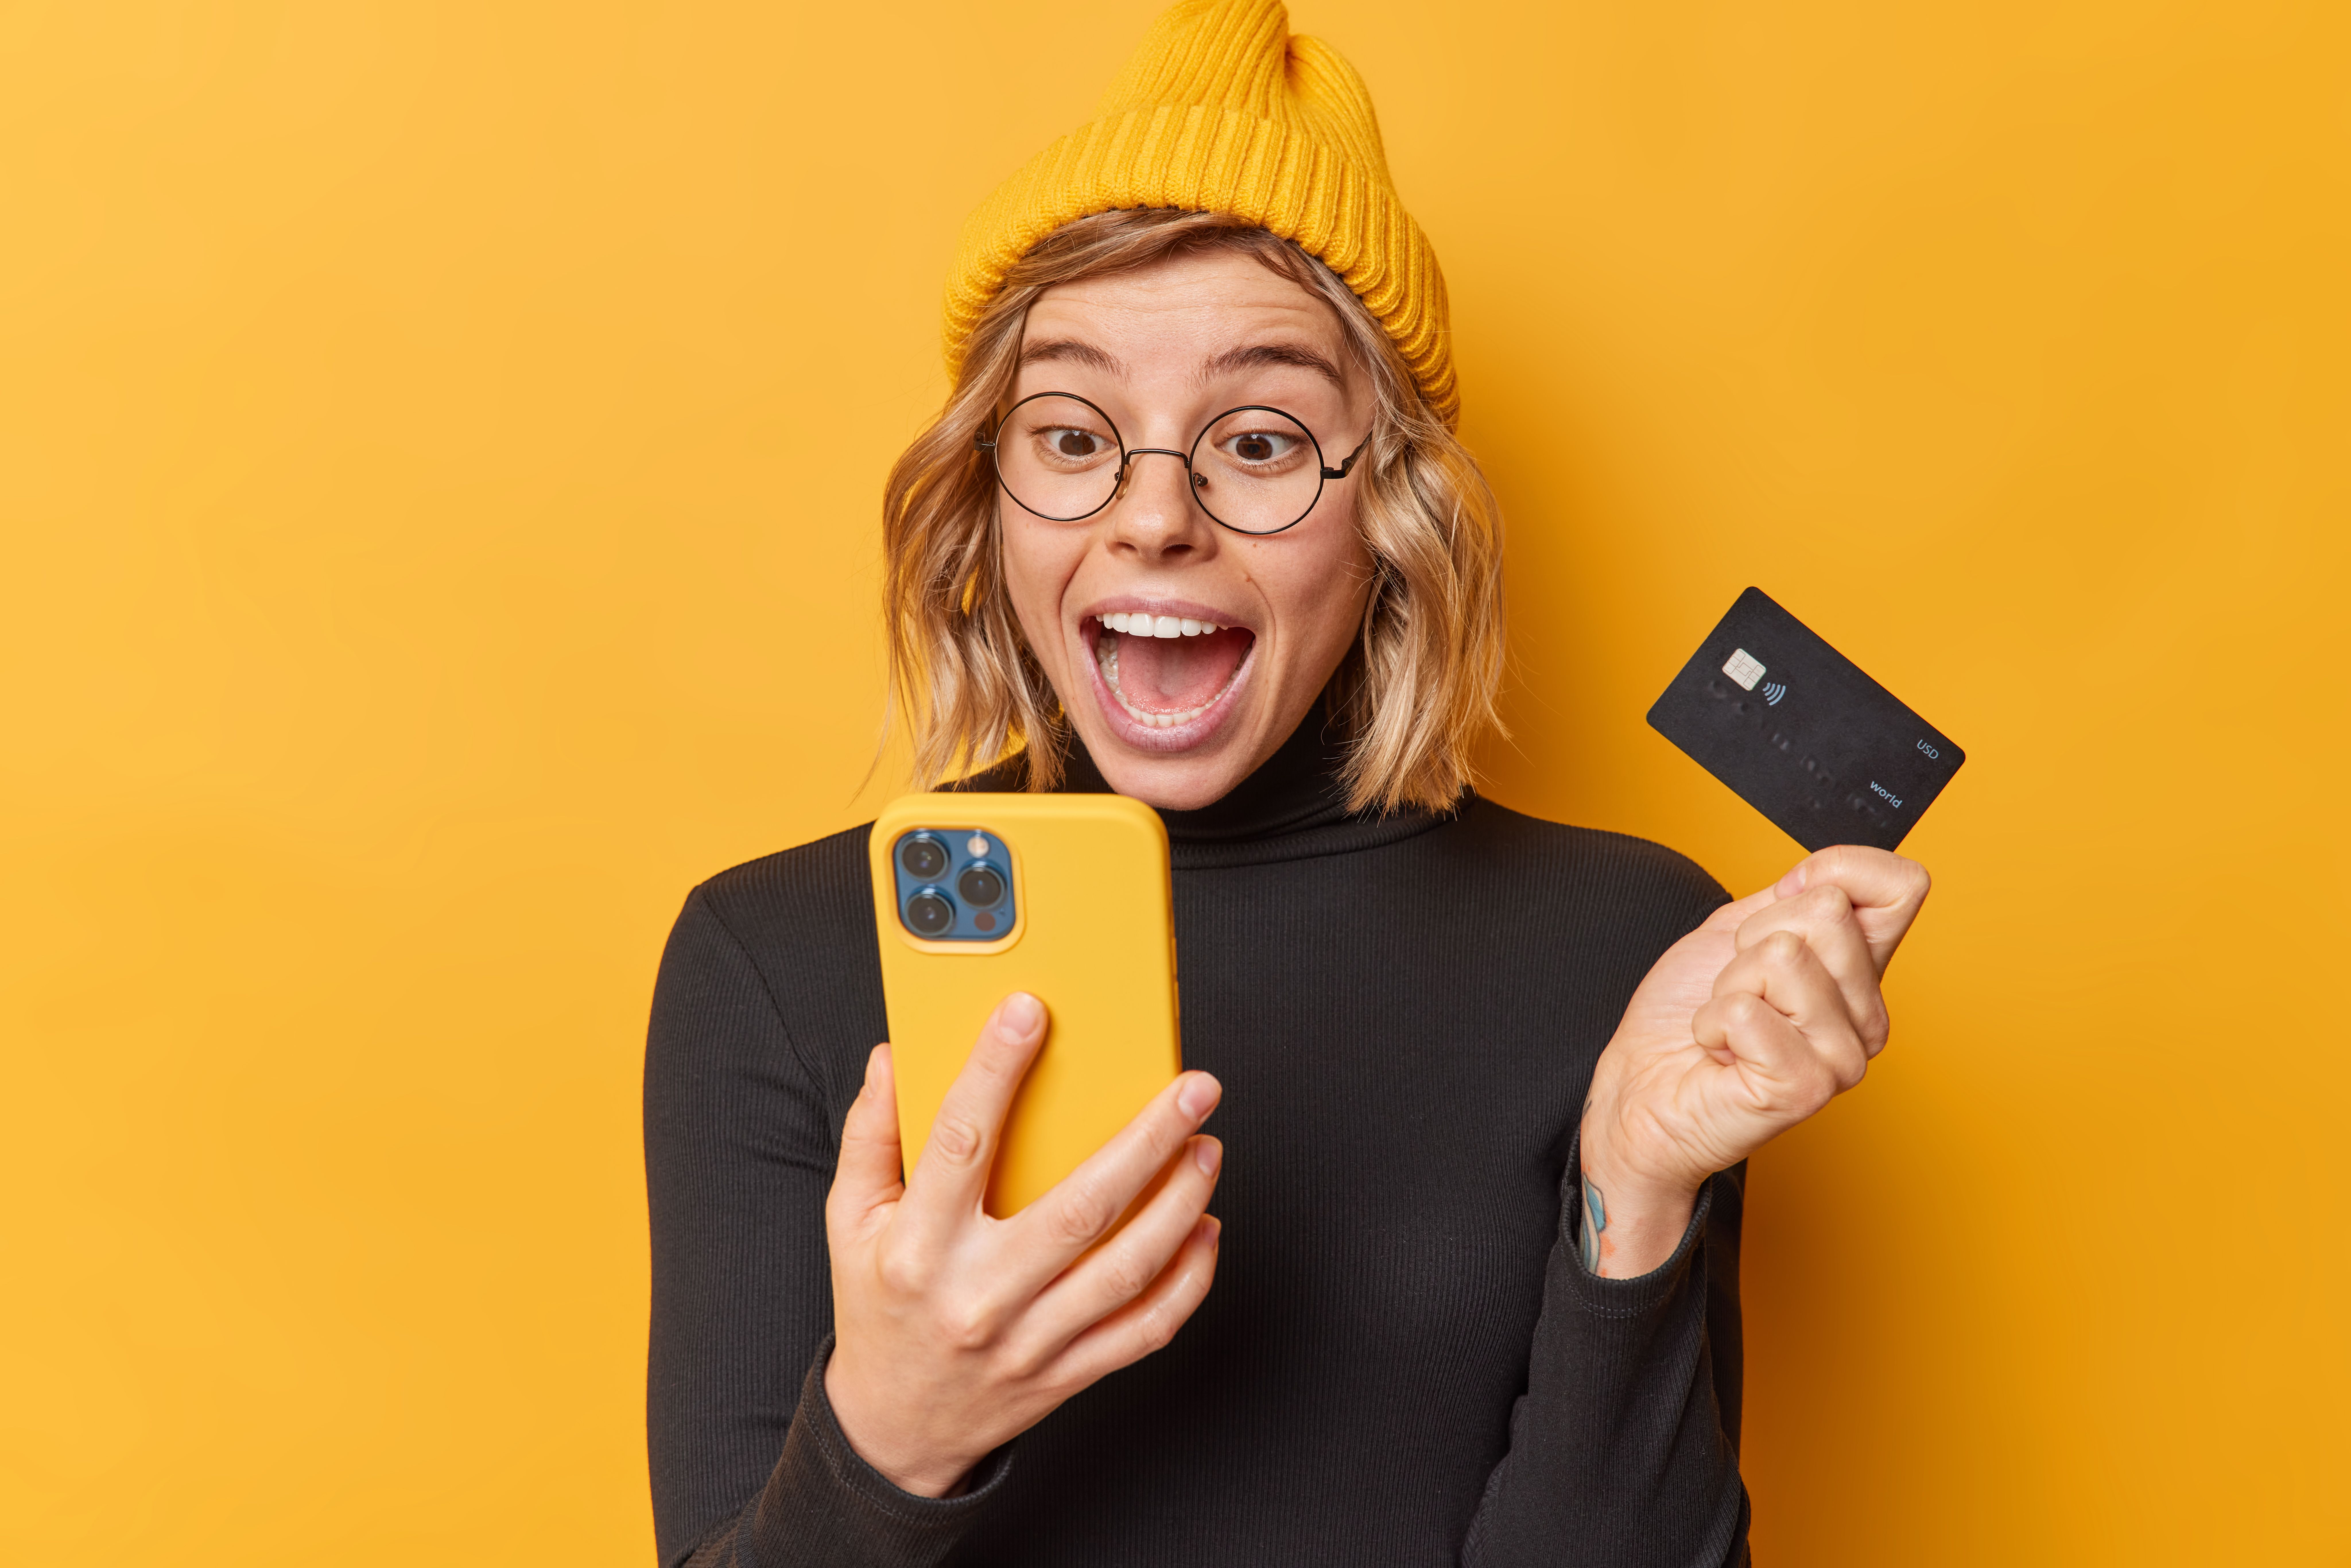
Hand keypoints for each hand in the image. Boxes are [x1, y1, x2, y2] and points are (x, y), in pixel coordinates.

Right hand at [823, 992, 1223, 1495]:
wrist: (892, 1428)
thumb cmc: (877, 1306)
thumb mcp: (850, 1221)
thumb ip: (870, 1136)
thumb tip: (888, 1057)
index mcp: (918, 1248)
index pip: (960, 1142)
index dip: (994, 1071)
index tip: (1030, 1012)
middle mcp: (978, 1295)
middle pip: (1079, 1208)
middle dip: (1148, 1141)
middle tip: (1194, 1089)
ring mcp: (1029, 1341)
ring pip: (1126, 1269)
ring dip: (1180, 1204)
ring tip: (1207, 1148)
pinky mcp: (1067, 1373)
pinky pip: (1144, 1329)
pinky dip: (1188, 1280)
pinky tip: (1205, 1230)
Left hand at [1577, 845, 1932, 1276]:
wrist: (1644, 1088)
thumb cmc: (1686, 1013)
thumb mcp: (1735, 929)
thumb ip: (1792, 896)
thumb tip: (1827, 876)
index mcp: (1861, 971)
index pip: (1901, 886)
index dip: (1833, 874)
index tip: (1778, 914)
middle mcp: (1867, 1015)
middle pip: (1828, 910)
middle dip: (1754, 937)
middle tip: (1739, 986)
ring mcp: (1843, 1055)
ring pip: (1784, 956)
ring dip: (1730, 983)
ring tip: (1730, 1023)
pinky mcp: (1807, 1087)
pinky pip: (1747, 1011)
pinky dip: (1713, 1022)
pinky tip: (1722, 1052)